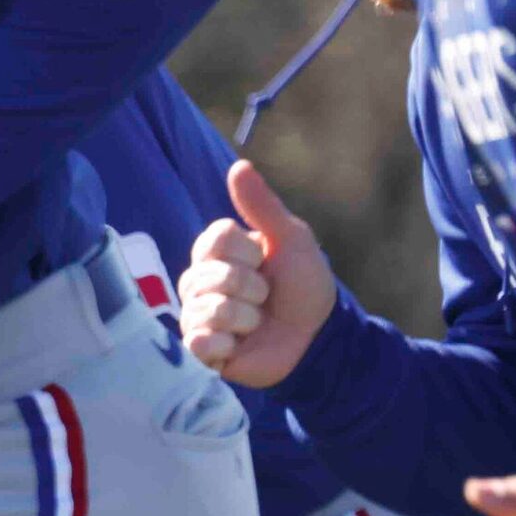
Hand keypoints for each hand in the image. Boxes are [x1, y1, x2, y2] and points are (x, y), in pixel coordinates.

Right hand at [178, 160, 336, 386]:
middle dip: (251, 289)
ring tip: (258, 323)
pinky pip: (199, 342)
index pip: (216, 239)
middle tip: (266, 298)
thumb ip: (262, 206)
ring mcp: (198, 314)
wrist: (317, 337)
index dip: (248, 253)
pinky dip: (226, 344)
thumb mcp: (291, 240)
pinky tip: (239, 345)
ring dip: (245, 318)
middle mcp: (200, 280)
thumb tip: (239, 165)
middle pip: (211, 276)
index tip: (266, 262)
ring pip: (207, 309)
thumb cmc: (304, 284)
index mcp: (217, 251)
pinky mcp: (202, 350)